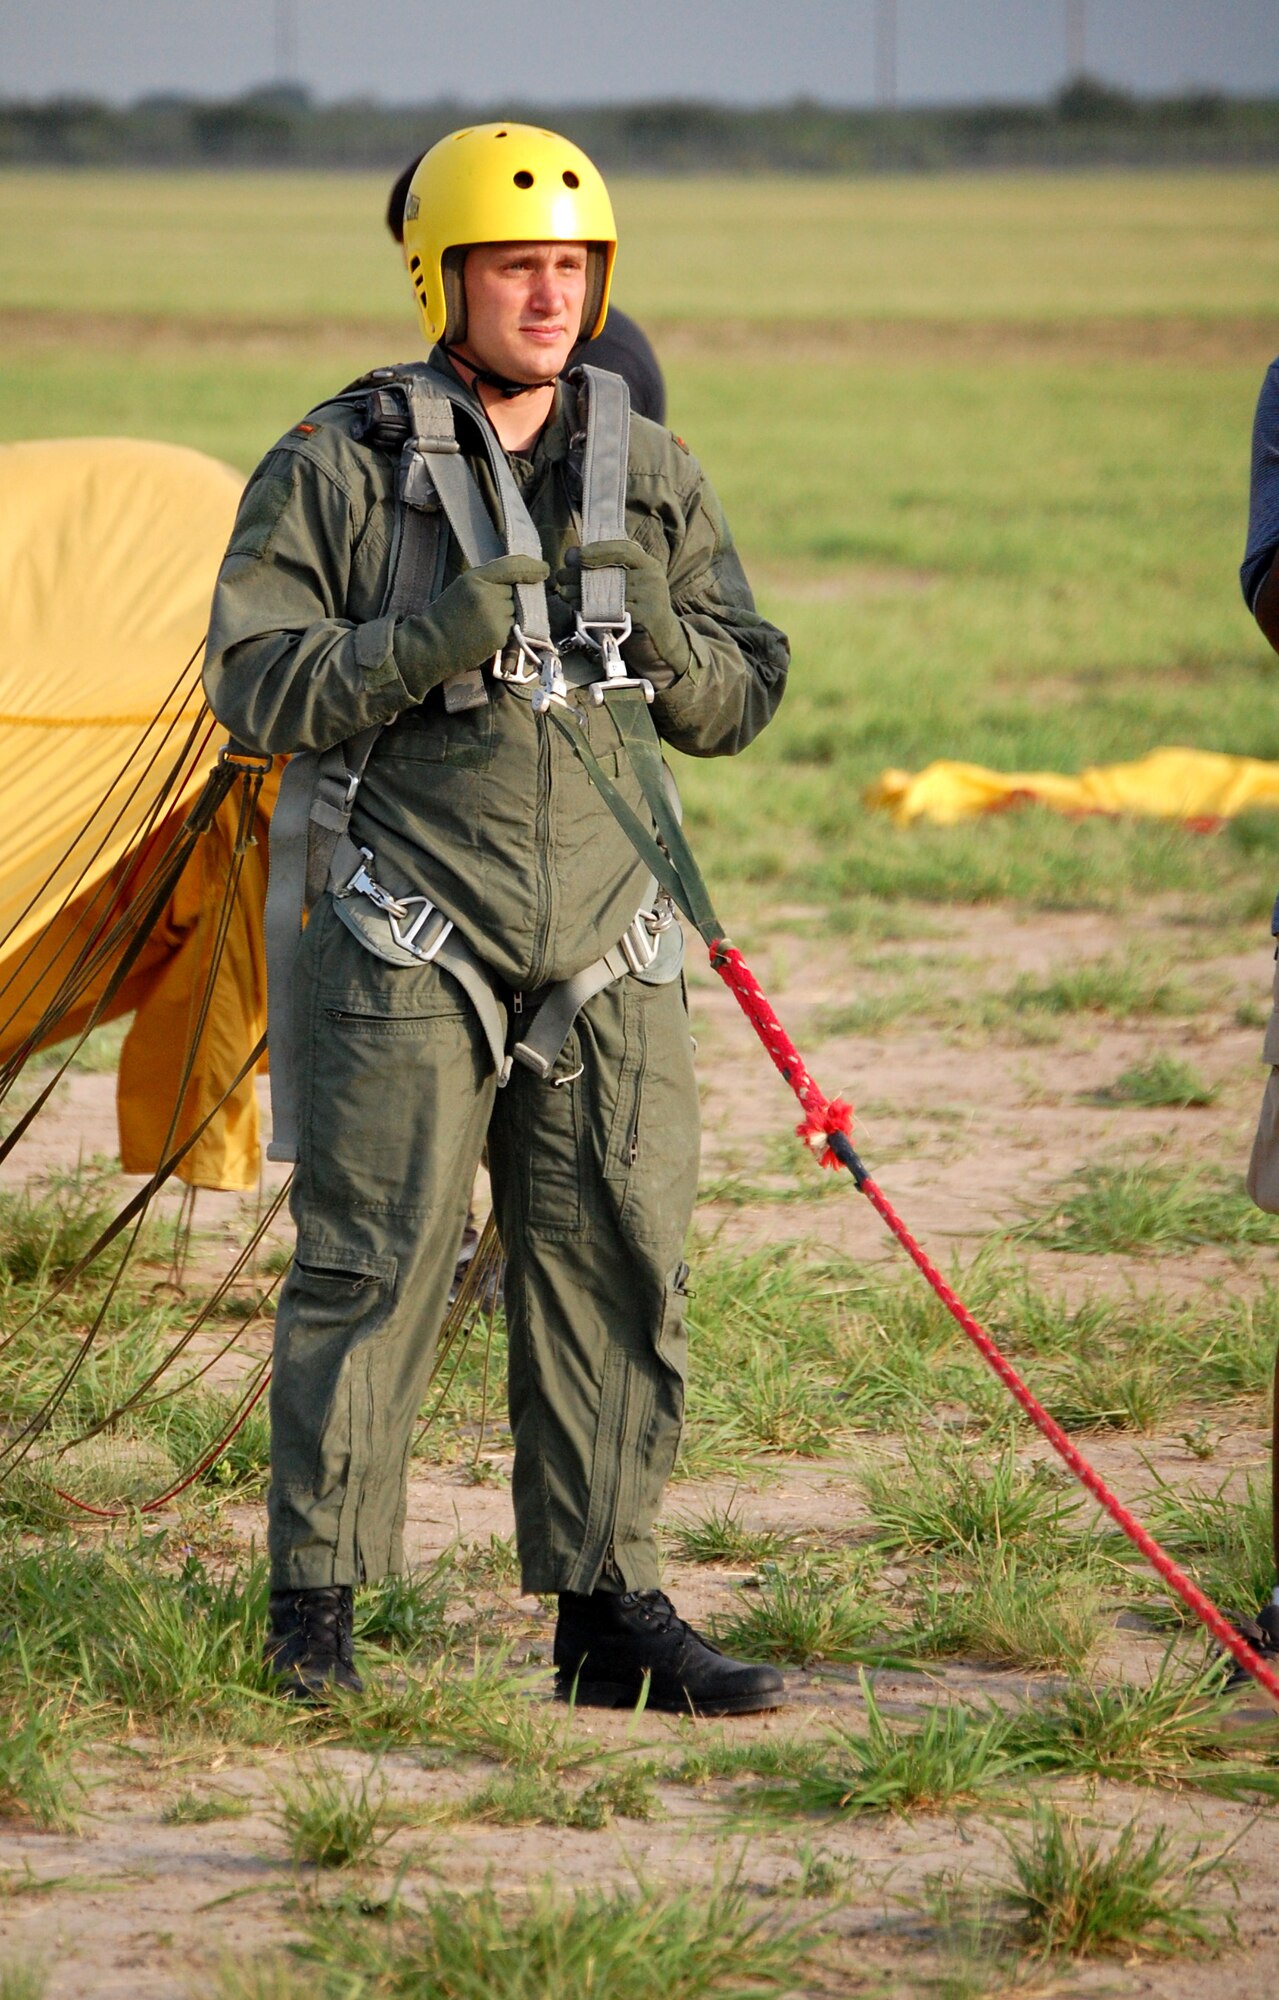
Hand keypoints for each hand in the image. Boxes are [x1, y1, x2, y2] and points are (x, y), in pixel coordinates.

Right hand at [397, 554, 549, 693]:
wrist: (433, 645)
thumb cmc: (447, 615)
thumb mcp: (464, 586)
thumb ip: (489, 579)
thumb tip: (521, 578)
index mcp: (476, 577)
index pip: (513, 566)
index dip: (532, 567)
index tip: (544, 569)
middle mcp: (488, 594)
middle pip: (517, 591)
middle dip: (510, 598)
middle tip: (487, 608)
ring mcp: (495, 616)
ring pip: (517, 611)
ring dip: (508, 615)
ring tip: (483, 622)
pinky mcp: (500, 636)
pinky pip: (513, 629)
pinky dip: (504, 631)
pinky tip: (485, 633)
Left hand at [557, 538, 691, 679]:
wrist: (660, 642)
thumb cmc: (637, 610)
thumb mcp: (624, 584)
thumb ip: (602, 567)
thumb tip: (572, 554)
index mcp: (648, 564)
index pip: (624, 549)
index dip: (599, 550)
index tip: (577, 555)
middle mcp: (653, 577)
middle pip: (613, 570)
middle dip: (582, 572)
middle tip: (561, 576)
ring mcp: (652, 597)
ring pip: (610, 591)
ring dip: (582, 592)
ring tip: (565, 593)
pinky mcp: (647, 616)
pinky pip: (614, 610)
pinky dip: (592, 609)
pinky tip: (578, 609)